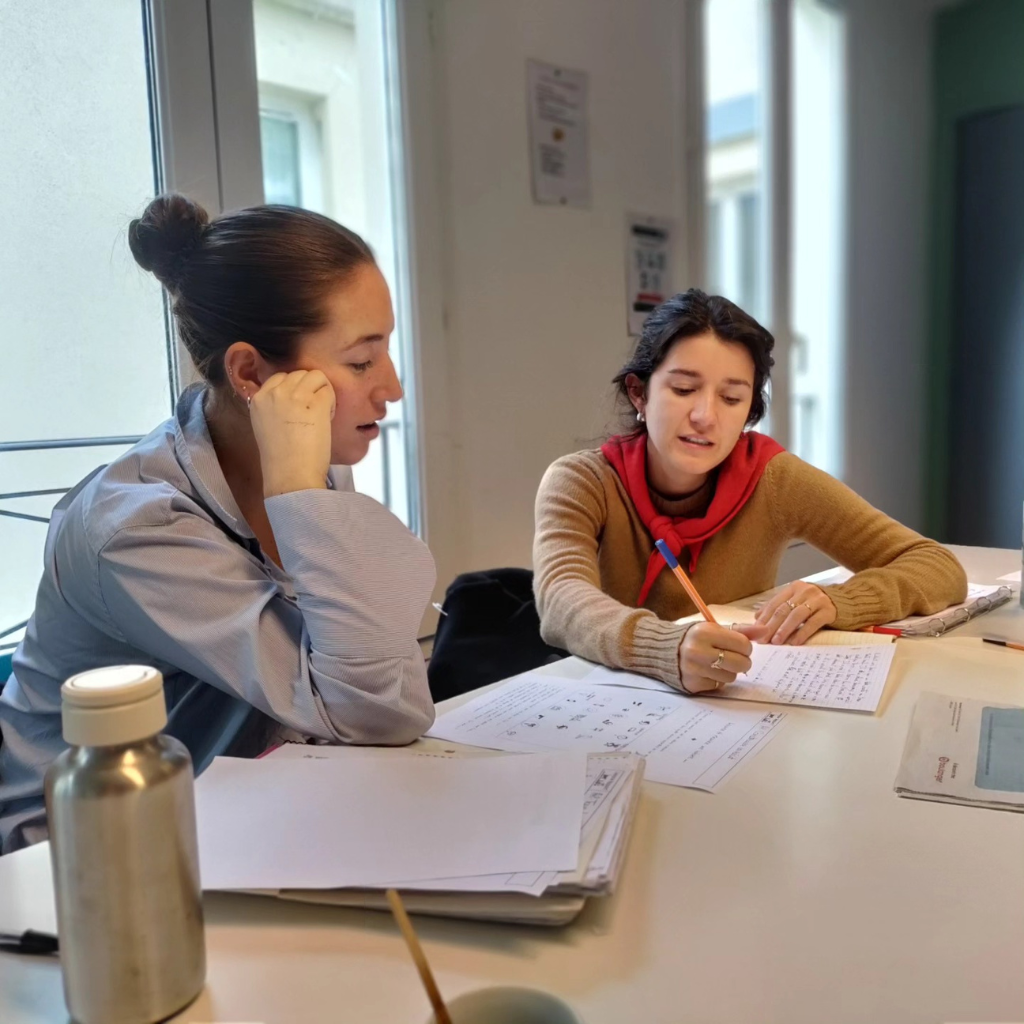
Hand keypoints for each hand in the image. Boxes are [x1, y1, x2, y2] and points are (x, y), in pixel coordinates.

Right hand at [249, 370, 335, 496]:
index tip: (298, 410)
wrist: (290, 476)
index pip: (280, 377)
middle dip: (309, 390)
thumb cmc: (282, 460)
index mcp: (258, 400)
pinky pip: (328, 390)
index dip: (295, 390)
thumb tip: (294, 398)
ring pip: (316, 376)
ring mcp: (294, 396)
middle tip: (311, 414)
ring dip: (322, 392)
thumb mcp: (266, 427)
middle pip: (299, 374)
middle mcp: (274, 393)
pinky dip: (331, 403)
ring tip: (320, 415)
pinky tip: (327, 421)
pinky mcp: (314, 403)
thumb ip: (274, 408)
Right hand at [677, 621, 767, 693]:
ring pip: (731, 677)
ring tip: (717, 664)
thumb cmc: (695, 638)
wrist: (664, 650)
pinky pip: (718, 686)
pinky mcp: (693, 684)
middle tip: (733, 657)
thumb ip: (741, 630)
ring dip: (728, 672)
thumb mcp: (714, 629)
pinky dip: (716, 680)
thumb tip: (765, 630)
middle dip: (742, 661)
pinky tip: (707, 672)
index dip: (745, 646)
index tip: (738, 646)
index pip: (743, 644)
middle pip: (740, 663)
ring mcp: (694, 670)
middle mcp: (698, 651)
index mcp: (705, 632)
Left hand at [755, 582, 836, 644]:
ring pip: (796, 615)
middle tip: (763, 640)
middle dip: (771, 626)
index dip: (764, 618)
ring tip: (776, 642)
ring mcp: (818, 600)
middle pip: (784, 610)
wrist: (849, 602)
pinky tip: (795, 642)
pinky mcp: (829, 610)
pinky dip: (802, 633)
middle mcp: (805, 591)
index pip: (775, 603)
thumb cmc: (819, 605)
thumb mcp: (798, 602)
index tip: (755, 632)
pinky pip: (813, 623)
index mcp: (794, 588)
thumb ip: (780, 607)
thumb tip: (757, 617)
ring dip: (784, 629)